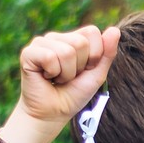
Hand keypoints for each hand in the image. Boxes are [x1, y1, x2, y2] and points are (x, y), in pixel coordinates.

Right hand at [0, 24, 120, 142]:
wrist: (54, 113)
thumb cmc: (74, 93)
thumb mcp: (97, 74)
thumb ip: (107, 53)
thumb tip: (115, 29)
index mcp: (74, 39)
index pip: (92, 32)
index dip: (94, 56)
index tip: (85, 70)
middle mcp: (56, 37)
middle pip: (80, 42)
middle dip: (79, 67)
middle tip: (69, 77)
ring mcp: (41, 42)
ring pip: (66, 51)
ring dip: (66, 73)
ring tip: (58, 79)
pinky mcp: (28, 52)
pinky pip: (49, 57)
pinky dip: (52, 73)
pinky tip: (46, 77)